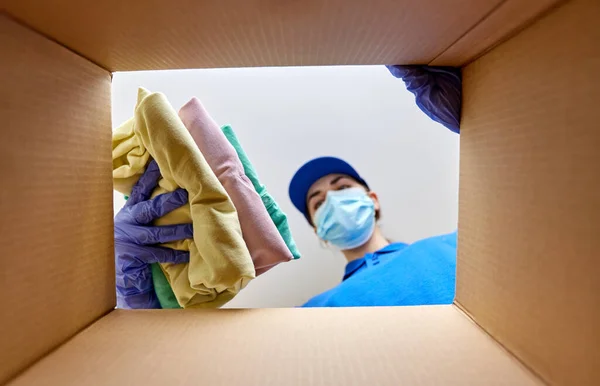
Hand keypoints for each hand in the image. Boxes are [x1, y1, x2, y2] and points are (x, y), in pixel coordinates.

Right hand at [115, 160, 192, 308]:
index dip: (148, 177)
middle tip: (185, 193)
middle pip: (149, 208)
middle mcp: (126, 223)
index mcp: (128, 212)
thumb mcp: (136, 226)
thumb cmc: (132, 247)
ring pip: (156, 233)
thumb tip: (170, 195)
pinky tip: (188, 254)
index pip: (139, 191)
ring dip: (177, 230)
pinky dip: (174, 254)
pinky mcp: (132, 256)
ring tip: (194, 228)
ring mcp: (127, 240)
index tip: (159, 163)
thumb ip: (147, 212)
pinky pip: (158, 254)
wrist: (117, 275)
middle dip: (169, 201)